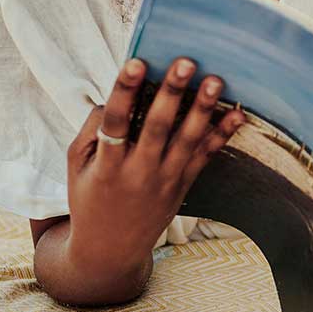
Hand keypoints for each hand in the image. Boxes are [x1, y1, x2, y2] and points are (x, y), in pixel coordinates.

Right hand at [63, 57, 245, 260]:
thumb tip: (113, 96)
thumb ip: (90, 130)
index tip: (137, 62)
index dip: (125, 91)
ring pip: (187, 141)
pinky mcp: (183, 186)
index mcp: (106, 164)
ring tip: (216, 80)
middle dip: (172, 93)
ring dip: (203, 109)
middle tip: (186, 62)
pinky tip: (237, 115)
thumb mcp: (75, 166)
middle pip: (157, 127)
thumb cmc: (89, 197)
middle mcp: (137, 171)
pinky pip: (205, 157)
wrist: (110, 249)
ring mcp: (164, 180)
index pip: (115, 122)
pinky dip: (221, 136)